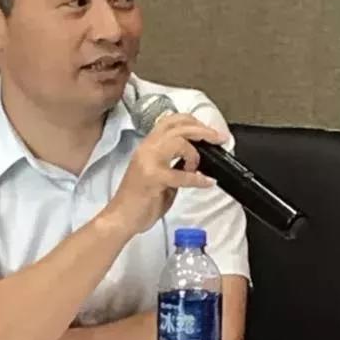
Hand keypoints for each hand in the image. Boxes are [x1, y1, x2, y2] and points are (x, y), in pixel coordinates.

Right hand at [102, 114, 220, 239]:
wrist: (120, 218)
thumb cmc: (139, 200)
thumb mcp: (159, 175)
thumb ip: (174, 164)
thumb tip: (196, 161)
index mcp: (148, 146)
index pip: (170, 121)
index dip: (192, 121)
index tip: (209, 130)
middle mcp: (147, 148)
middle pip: (177, 126)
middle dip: (202, 130)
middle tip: (219, 138)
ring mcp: (148, 161)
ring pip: (178, 141)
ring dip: (195, 152)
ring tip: (200, 165)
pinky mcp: (153, 178)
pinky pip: (181, 174)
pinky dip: (197, 179)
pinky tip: (206, 183)